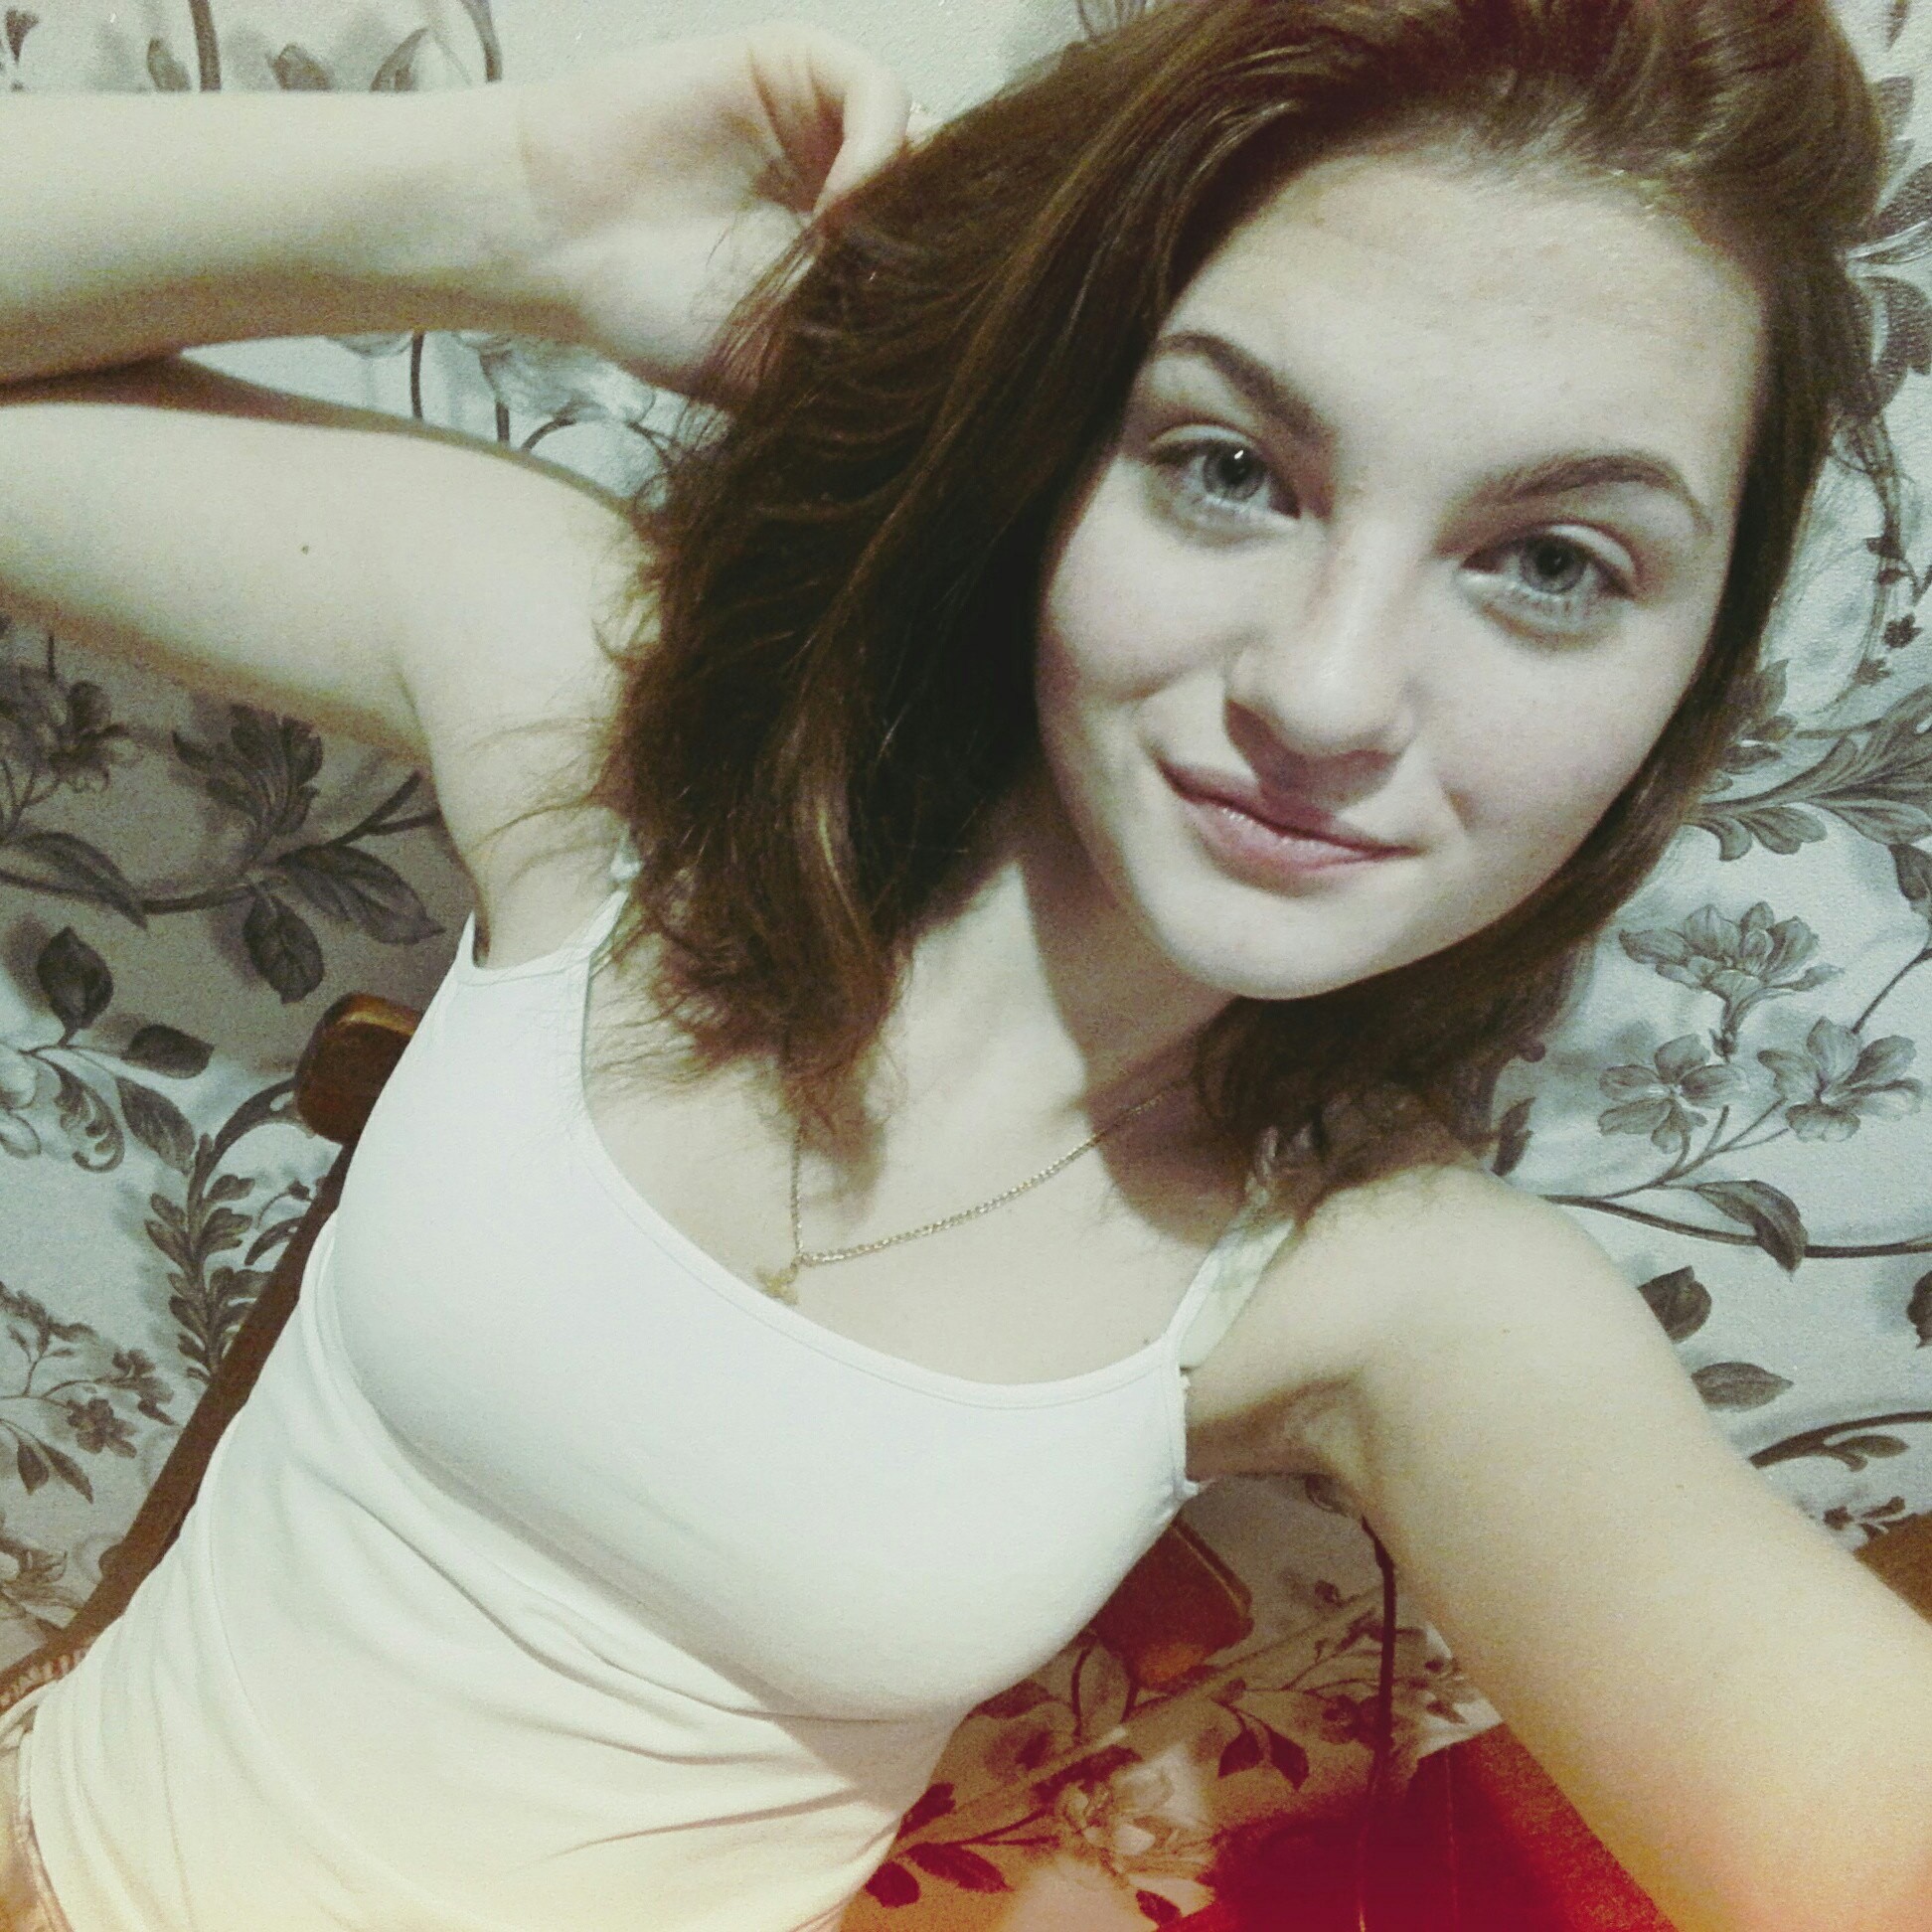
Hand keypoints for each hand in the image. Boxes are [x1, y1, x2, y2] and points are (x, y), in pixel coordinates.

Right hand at [501, 24, 915, 395]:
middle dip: (945, 245)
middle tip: (907, 297)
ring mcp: (827, 123)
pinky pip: (877, 89)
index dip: (950, 293)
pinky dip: (880, 146)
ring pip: (927, 138)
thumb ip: (857, 356)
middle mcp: (852, 185)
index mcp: (857, 258)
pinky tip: (841, 210)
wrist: (559, 246)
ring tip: (855, 258)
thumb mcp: (777, 370)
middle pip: (950, 197)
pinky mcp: (795, 66)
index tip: (919, 343)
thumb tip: (950, 368)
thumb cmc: (656, 317)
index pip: (944, 259)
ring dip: (914, 201)